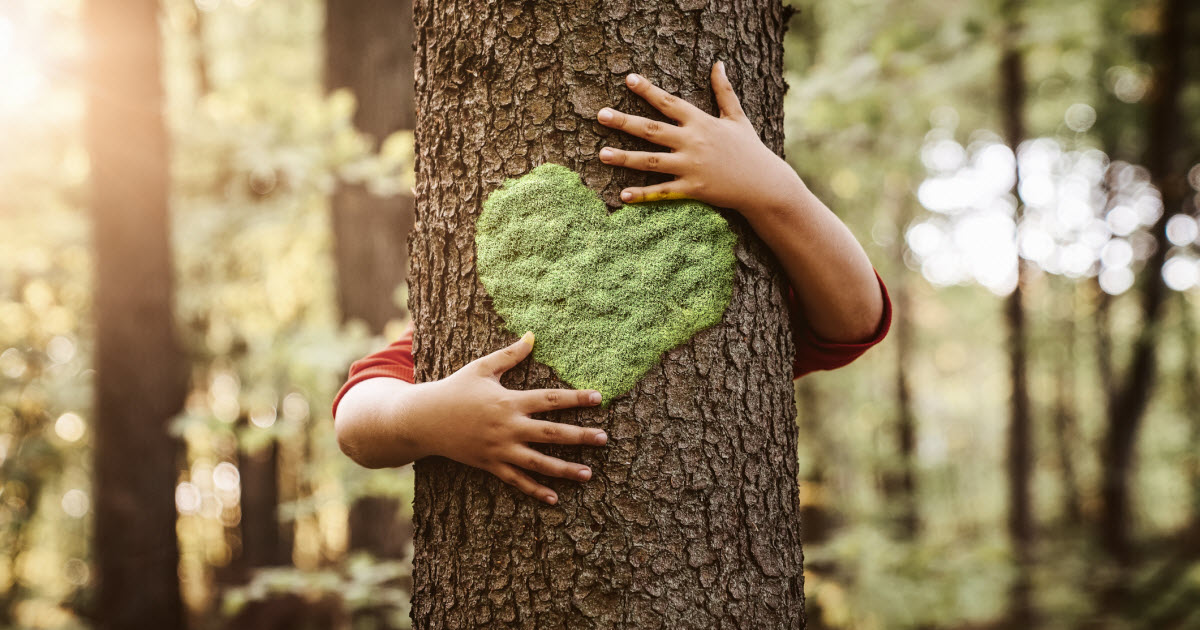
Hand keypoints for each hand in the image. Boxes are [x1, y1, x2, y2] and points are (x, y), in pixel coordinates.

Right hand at [421, 332, 607, 504]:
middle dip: (580, 436)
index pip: (550, 399)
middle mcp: (508, 427)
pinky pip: (516, 480)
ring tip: (588, 474)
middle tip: (604, 439)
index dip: (576, 398)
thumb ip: (510, 355)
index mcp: (509, 401)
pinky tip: (554, 498)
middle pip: (551, 433)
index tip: (598, 398)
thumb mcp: (481, 368)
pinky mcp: (489, 465)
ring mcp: (499, 449)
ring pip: (538, 462)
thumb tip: (532, 336)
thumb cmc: (454, 389)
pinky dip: (535, 490)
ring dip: (564, 469)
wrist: (423, 419)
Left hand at [596, 61, 803, 217]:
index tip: (628, 79)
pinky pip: (663, 192)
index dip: (648, 90)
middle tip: (600, 115)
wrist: (764, 184)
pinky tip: (623, 195)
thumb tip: (718, 63)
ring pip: (651, 161)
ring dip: (625, 158)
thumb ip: (724, 91)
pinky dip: (643, 194)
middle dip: (624, 121)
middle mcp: (693, 142)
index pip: (669, 102)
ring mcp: (691, 167)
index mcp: (701, 122)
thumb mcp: (737, 117)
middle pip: (652, 129)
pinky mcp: (693, 189)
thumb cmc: (750, 149)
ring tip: (601, 154)